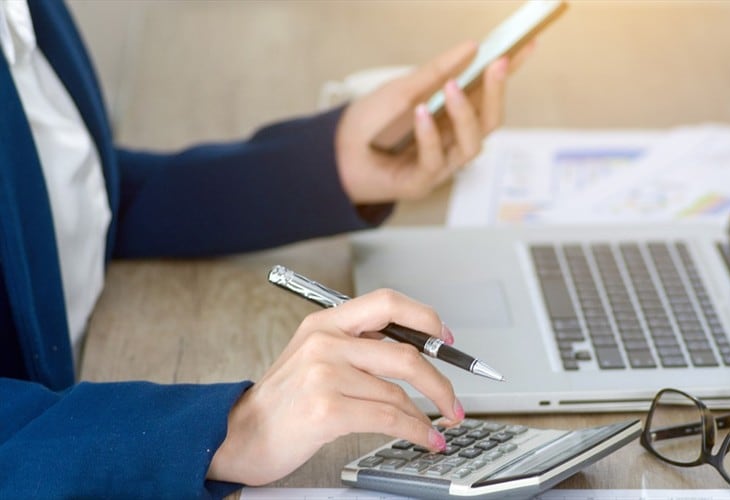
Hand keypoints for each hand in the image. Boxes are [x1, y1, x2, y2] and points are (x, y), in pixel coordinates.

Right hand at [206, 289, 463, 485]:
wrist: (240, 436)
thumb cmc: (283, 401)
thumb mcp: (315, 357)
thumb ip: (359, 347)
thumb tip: (416, 351)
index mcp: (325, 322)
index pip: (388, 303)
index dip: (425, 318)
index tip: (447, 338)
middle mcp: (325, 342)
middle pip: (405, 353)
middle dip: (440, 381)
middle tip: (454, 399)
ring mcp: (325, 375)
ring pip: (399, 392)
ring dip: (428, 414)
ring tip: (438, 425)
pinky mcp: (327, 409)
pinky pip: (389, 419)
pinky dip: (416, 431)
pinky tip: (425, 438)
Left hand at [335, 39, 534, 203]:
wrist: (335, 152)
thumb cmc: (371, 122)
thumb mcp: (403, 88)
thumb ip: (436, 71)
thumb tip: (471, 47)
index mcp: (453, 114)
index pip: (489, 92)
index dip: (510, 72)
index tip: (526, 45)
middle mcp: (453, 139)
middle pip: (490, 120)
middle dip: (498, 92)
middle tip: (498, 64)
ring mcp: (442, 163)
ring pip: (472, 144)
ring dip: (465, 114)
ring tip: (453, 89)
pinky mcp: (423, 181)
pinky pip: (435, 160)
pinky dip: (429, 135)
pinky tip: (421, 115)